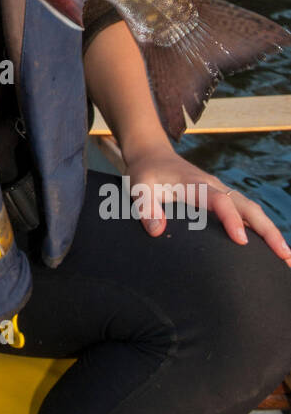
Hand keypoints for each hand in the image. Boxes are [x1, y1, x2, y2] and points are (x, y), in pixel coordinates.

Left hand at [123, 144, 290, 265]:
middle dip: (267, 231)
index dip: (231, 219)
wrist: (153, 155)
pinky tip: (271, 248)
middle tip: (284, 256)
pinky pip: (247, 213)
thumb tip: (157, 231)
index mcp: (195, 184)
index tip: (241, 241)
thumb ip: (145, 207)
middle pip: (247, 207)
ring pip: (252, 211)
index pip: (219, 201)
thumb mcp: (138, 187)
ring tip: (287, 258)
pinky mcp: (223, 198)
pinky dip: (262, 229)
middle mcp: (214, 187)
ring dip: (271, 232)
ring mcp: (221, 192)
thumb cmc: (146, 173)